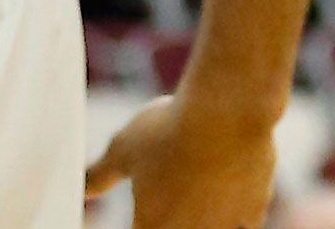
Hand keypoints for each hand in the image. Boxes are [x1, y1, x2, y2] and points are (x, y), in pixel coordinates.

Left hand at [85, 95, 274, 227]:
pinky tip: (223, 191)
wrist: (225, 117)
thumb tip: (80, 190)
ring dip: (199, 217)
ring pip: (208, 228)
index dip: (138, 222)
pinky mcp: (254, 213)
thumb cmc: (166, 131)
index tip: (140, 210)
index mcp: (153, 226)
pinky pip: (239, 222)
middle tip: (166, 191)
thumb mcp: (122, 150)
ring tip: (189, 186)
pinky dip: (231, 212)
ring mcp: (226, 228)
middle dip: (166, 218)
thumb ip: (100, 176)